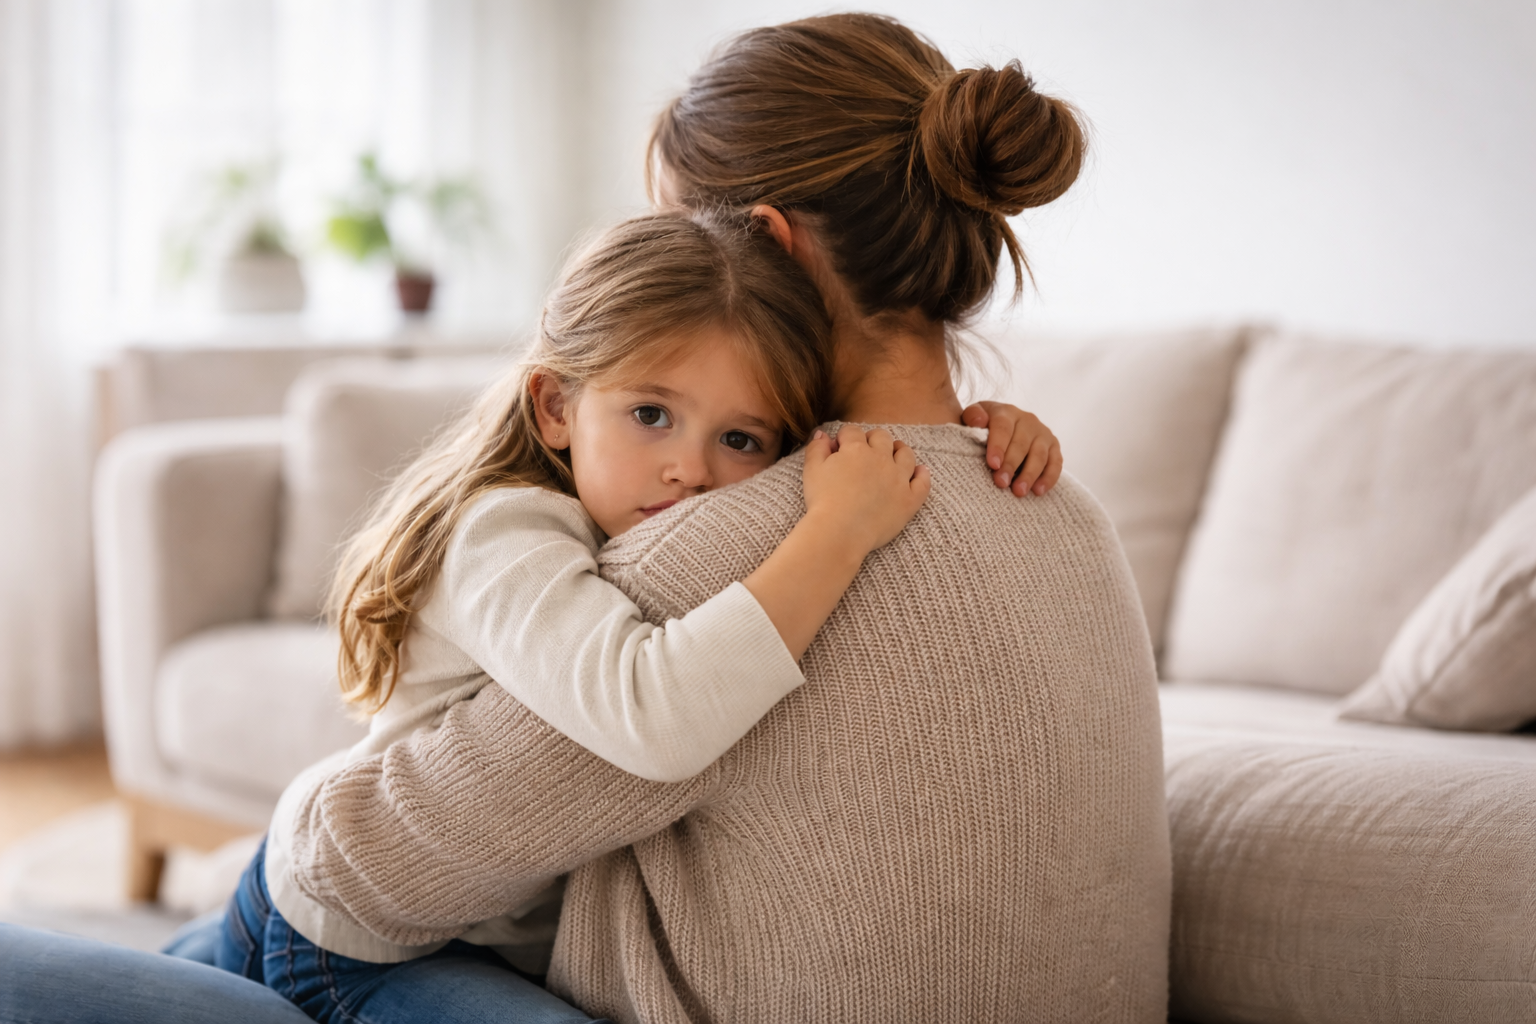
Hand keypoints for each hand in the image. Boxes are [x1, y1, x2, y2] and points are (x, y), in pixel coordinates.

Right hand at [801, 426, 930, 553]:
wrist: (839, 532)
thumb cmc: (822, 502)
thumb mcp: (811, 470)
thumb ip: (817, 448)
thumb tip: (822, 434)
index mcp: (856, 449)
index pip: (853, 432)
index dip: (845, 438)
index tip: (839, 447)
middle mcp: (881, 459)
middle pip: (882, 438)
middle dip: (872, 440)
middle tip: (866, 450)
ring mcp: (898, 479)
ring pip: (906, 455)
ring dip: (900, 450)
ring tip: (895, 453)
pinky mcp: (909, 499)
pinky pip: (922, 482)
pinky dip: (922, 475)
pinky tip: (921, 471)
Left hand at [961, 401, 1063, 496]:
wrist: (1002, 429)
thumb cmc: (983, 428)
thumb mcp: (972, 418)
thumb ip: (972, 417)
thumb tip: (978, 421)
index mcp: (1006, 412)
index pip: (1003, 427)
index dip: (998, 446)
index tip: (993, 464)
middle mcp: (1028, 420)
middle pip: (1021, 444)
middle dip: (1011, 465)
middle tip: (1001, 483)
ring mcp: (1043, 434)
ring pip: (1039, 455)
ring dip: (1029, 474)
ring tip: (1019, 491)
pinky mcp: (1054, 447)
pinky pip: (1056, 463)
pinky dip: (1048, 478)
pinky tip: (1038, 491)